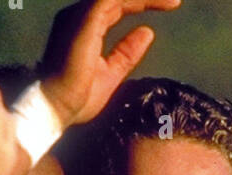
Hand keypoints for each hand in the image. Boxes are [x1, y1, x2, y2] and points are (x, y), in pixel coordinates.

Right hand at [40, 0, 180, 126]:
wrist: (55, 107)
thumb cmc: (76, 98)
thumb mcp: (110, 73)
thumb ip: (126, 52)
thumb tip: (147, 32)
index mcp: (86, 25)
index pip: (119, 3)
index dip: (145, 1)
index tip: (171, 4)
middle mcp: (80, 13)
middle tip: (176, 0)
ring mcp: (81, 13)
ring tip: (172, 0)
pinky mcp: (86, 17)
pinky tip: (155, 1)